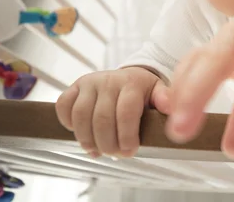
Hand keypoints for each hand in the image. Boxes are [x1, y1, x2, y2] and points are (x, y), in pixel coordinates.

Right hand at [55, 67, 169, 157]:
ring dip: (87, 139)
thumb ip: (165, 100)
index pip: (125, 112)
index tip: (129, 152)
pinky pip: (63, 105)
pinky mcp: (75, 87)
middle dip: (108, 143)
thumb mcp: (159, 93)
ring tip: (97, 151)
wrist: (128, 77)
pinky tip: (81, 134)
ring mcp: (90, 82)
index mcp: (132, 82)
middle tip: (114, 154)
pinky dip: (68, 123)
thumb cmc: (144, 92)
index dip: (126, 136)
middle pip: (102, 118)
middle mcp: (109, 80)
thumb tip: (170, 107)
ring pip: (81, 115)